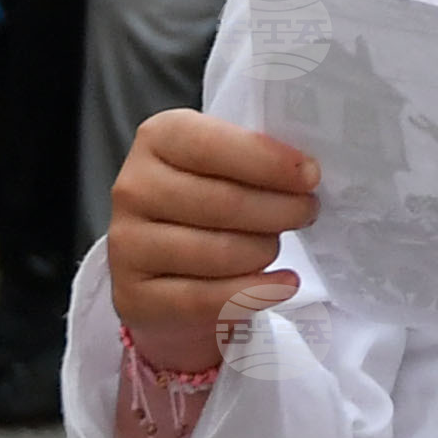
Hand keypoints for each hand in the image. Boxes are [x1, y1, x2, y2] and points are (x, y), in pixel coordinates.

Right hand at [111, 109, 315, 375]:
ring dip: (265, 251)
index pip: (211, 146)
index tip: (310, 176)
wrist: (164, 270)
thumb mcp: (224, 164)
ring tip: (275, 245)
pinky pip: (206, 299)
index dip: (267, 162)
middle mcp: (134, 188)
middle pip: (223, 202)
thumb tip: (307, 172)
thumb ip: (255, 158)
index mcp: (158, 139)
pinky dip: (256, 292)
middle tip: (308, 212)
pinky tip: (284, 284)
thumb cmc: (207, 202)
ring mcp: (127, 245)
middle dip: (281, 210)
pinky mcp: (134, 296)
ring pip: (218, 252)